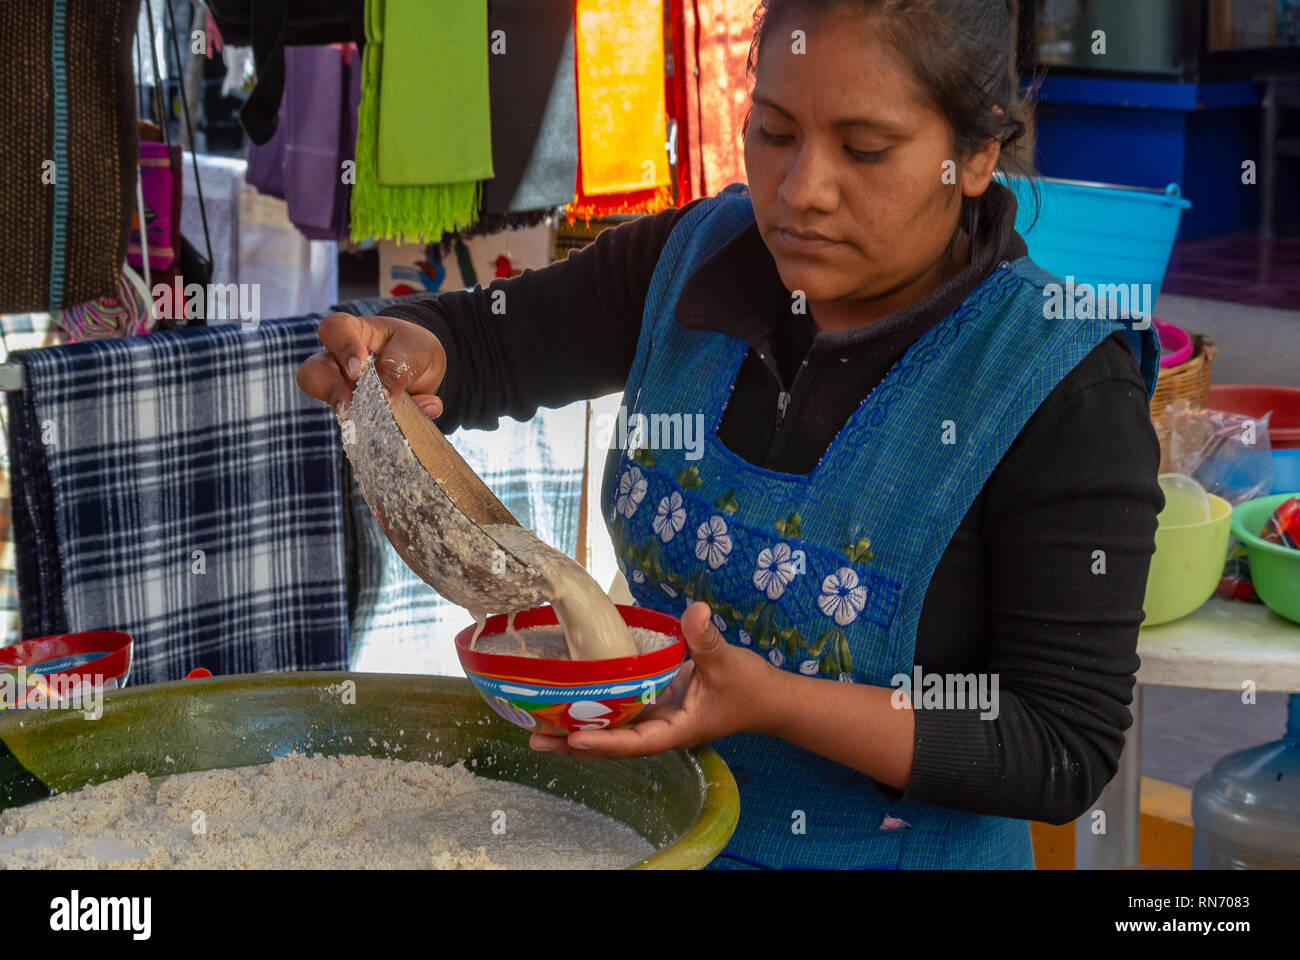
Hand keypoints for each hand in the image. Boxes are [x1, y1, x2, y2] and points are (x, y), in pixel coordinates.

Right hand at [296, 312, 446, 417]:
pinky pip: (356, 422)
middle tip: (350, 402)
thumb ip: (397, 369)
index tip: (358, 369)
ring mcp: (341, 387)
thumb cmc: (411, 348)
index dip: (343, 348)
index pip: (335, 330)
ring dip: (344, 412)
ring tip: (361, 421)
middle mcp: (338, 360)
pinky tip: (412, 419)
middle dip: (329, 388)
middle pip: (312, 371)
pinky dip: (382, 425)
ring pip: (326, 402)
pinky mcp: (354, 410)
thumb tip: (383, 398)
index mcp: (354, 332)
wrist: (425, 367)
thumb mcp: (413, 351)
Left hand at [528, 601, 786, 758]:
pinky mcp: (657, 707)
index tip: (574, 736)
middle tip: (533, 738)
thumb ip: (707, 639)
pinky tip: (567, 704)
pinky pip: (620, 714)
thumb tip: (696, 611)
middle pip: (612, 745)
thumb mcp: (728, 662)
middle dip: (574, 743)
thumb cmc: (750, 687)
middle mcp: (662, 730)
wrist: (768, 699)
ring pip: (611, 732)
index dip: (605, 742)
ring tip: (535, 728)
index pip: (635, 742)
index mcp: (678, 729)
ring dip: (576, 731)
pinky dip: (594, 712)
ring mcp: (657, 720)